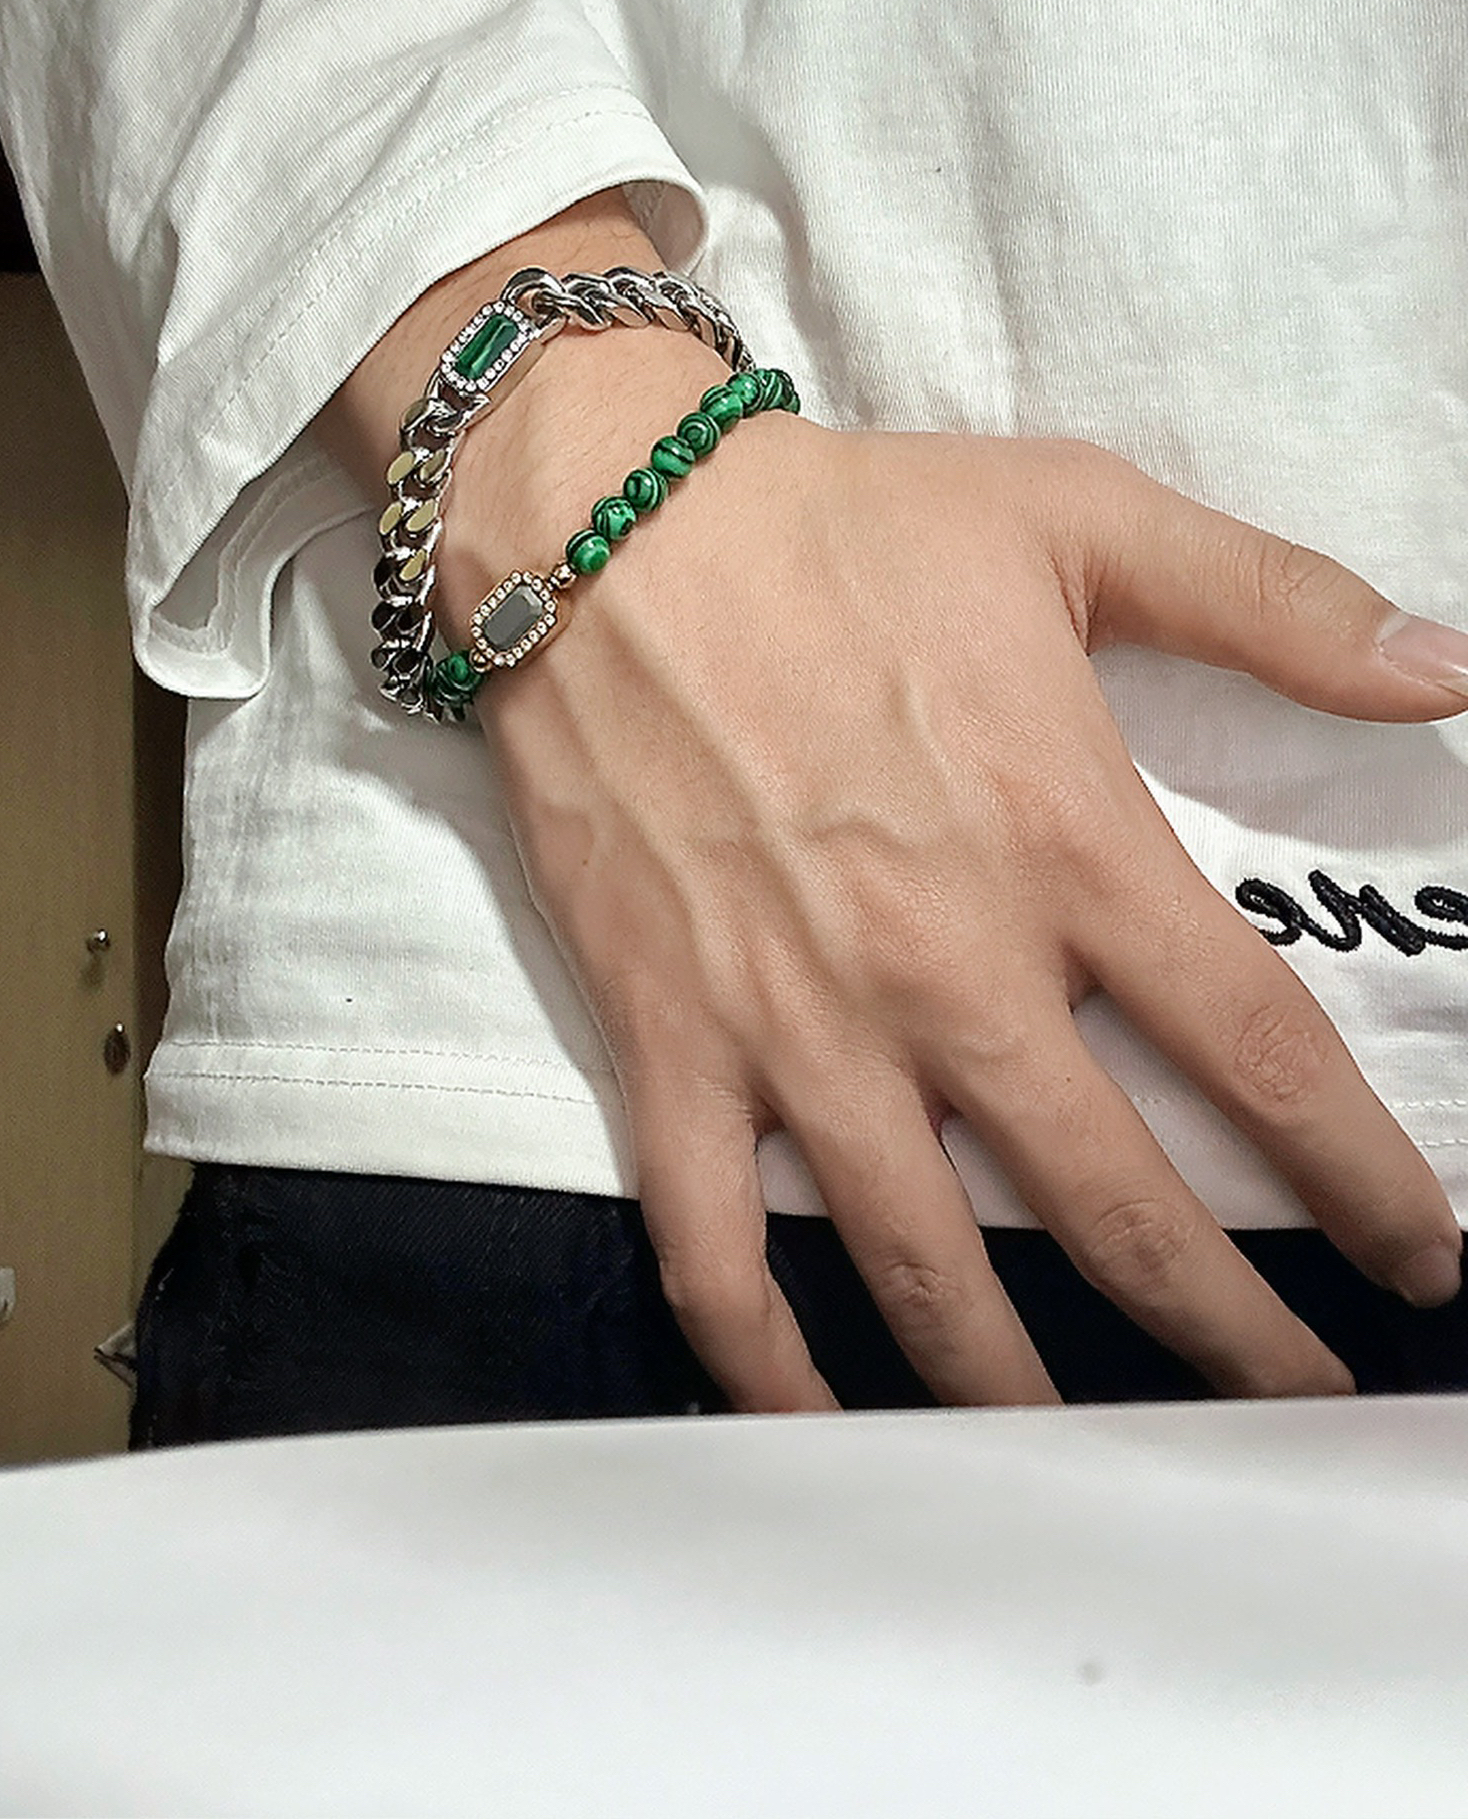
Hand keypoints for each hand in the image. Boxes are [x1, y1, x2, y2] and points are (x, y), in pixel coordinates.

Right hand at [435, 329, 1466, 1408]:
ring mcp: (801, 1026)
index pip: (1259, 1055)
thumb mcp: (1080, 517)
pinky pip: (715, 1246)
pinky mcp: (671, 1044)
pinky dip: (767, 1357)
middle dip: (1230, 1331)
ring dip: (1022, 1390)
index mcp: (1067, 845)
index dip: (1362, 1181)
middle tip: (1299, 1412)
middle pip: (1119, 1202)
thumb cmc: (842, 524)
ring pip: (928, 1265)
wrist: (598, 530)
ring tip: (1097, 1465)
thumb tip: (1450, 669)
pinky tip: (822, 1421)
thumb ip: (1274, 600)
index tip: (1422, 1261)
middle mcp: (948, 969)